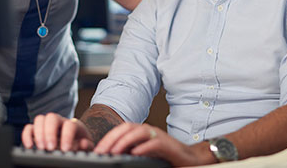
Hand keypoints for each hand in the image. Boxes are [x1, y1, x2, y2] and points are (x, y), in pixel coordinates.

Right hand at [21, 113, 93, 151]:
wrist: (76, 143)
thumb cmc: (81, 145)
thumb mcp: (87, 146)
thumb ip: (86, 145)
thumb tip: (81, 144)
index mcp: (73, 125)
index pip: (69, 125)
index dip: (67, 136)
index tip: (65, 149)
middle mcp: (59, 122)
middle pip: (52, 117)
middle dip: (50, 133)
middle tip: (50, 148)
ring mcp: (47, 125)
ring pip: (40, 119)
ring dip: (38, 133)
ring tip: (40, 148)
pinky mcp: (37, 131)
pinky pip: (29, 127)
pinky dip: (27, 135)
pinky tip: (29, 146)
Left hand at [94, 123, 210, 166]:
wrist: (189, 158)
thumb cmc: (166, 157)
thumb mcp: (144, 153)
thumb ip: (131, 152)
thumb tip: (113, 156)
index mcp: (141, 132)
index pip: (121, 130)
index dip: (108, 138)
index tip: (97, 150)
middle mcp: (149, 130)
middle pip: (127, 128)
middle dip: (112, 138)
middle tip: (101, 151)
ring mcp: (158, 136)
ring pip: (139, 132)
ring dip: (125, 141)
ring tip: (114, 151)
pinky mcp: (168, 144)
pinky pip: (154, 143)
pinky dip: (144, 147)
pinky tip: (135, 153)